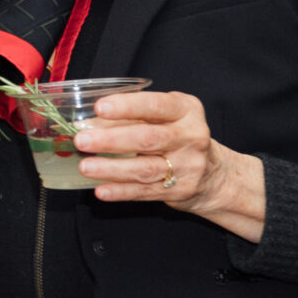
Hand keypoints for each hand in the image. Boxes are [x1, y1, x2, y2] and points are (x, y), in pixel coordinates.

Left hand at [74, 89, 267, 243]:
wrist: (214, 175)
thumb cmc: (179, 137)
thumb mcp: (167, 117)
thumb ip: (133, 116)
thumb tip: (87, 122)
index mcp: (186, 110)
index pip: (156, 105)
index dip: (127, 106)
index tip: (100, 107)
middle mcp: (191, 137)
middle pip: (149, 138)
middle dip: (112, 140)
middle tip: (83, 140)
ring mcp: (187, 166)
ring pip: (146, 168)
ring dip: (112, 168)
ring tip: (86, 166)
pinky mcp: (180, 190)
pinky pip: (145, 192)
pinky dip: (121, 191)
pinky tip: (101, 190)